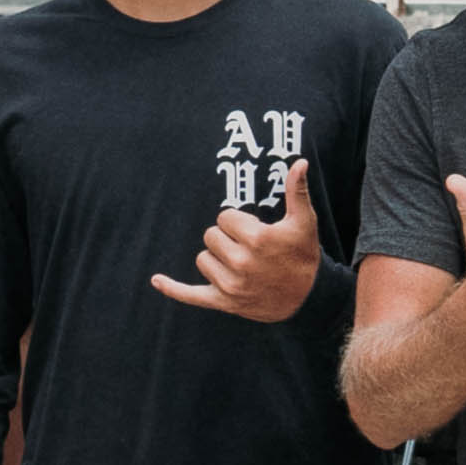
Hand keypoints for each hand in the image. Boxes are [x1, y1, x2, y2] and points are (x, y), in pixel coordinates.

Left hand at [153, 154, 322, 318]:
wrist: (310, 297)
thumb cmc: (304, 255)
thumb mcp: (304, 222)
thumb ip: (297, 191)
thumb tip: (299, 162)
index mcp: (257, 239)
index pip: (224, 217)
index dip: (239, 222)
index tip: (255, 230)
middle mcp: (241, 263)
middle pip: (210, 236)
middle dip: (227, 238)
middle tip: (249, 247)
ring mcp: (231, 285)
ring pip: (202, 259)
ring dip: (216, 258)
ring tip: (240, 263)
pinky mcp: (224, 302)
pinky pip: (191, 295)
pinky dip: (173, 288)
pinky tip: (156, 280)